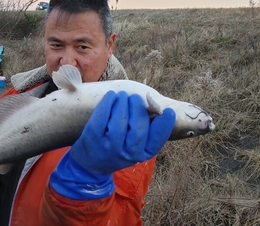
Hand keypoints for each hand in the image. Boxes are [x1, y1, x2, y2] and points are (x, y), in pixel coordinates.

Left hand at [49, 91, 175, 199]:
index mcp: (142, 154)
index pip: (157, 140)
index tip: (168, 111)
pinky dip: (108, 102)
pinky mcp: (93, 137)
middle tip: (135, 98)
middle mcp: (127, 153)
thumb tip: (154, 105)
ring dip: (123, 101)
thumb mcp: (136, 146)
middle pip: (138, 126)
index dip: (165, 125)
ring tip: (123, 96)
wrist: (91, 164)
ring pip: (120, 119)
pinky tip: (111, 96)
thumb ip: (146, 128)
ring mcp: (109, 146)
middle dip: (138, 107)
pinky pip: (102, 115)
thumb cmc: (119, 148)